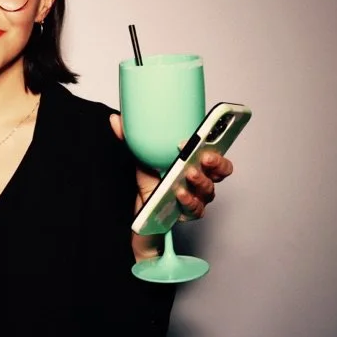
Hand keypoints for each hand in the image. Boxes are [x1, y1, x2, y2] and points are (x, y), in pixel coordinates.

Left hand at [110, 110, 235, 247]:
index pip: (214, 150)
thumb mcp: (140, 160)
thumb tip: (116, 120)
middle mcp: (200, 179)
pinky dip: (189, 201)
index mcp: (194, 162)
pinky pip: (196, 208)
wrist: (142, 215)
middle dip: (215, 161)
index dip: (212, 141)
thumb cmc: (150, 186)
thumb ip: (132, 140)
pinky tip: (180, 194)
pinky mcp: (189, 213)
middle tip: (203, 156)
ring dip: (200, 180)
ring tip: (188, 173)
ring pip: (208, 189)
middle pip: (220, 170)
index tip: (200, 135)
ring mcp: (197, 197)